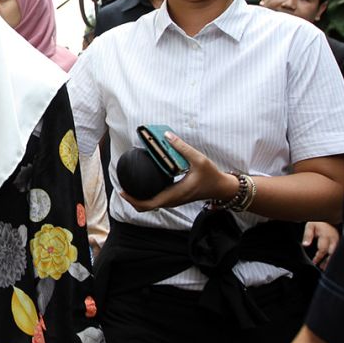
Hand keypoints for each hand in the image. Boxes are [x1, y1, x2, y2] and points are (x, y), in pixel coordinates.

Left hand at [121, 132, 236, 211]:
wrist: (221, 188)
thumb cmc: (211, 175)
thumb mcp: (199, 159)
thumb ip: (182, 147)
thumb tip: (167, 135)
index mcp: (174, 194)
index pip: (149, 204)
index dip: (133, 200)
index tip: (123, 192)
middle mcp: (171, 200)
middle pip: (146, 206)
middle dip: (132, 199)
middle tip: (121, 187)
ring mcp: (173, 200)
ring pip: (150, 205)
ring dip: (138, 198)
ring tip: (128, 186)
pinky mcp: (174, 197)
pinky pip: (156, 200)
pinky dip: (146, 196)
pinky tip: (143, 184)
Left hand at [302, 222, 338, 269]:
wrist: (326, 217)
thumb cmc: (318, 222)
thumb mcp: (310, 226)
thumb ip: (307, 235)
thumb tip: (305, 244)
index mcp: (326, 236)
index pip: (323, 249)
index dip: (318, 257)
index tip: (314, 262)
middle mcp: (334, 239)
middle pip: (331, 253)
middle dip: (327, 261)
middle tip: (321, 267)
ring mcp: (337, 241)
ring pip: (335, 253)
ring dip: (329, 260)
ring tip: (324, 267)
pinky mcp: (338, 241)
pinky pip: (336, 251)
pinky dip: (332, 256)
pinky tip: (327, 260)